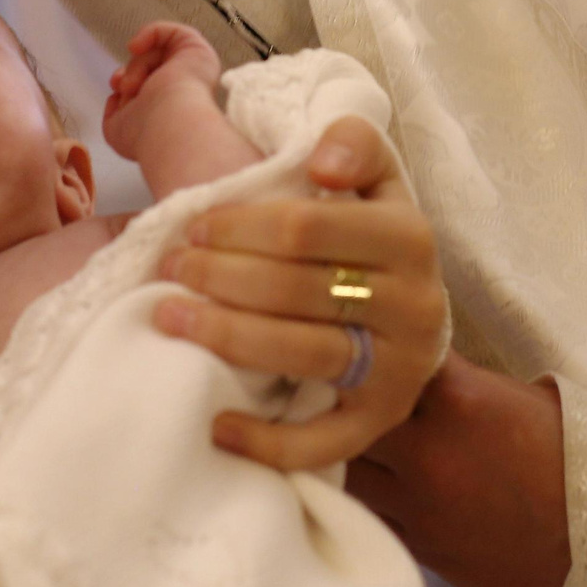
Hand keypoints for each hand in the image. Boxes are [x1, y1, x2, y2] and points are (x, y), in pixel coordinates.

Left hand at [101, 21, 223, 158]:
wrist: (168, 126)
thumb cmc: (145, 135)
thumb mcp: (117, 129)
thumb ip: (114, 113)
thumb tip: (115, 98)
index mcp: (172, 108)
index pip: (150, 85)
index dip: (128, 81)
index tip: (117, 90)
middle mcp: (186, 89)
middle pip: (152, 66)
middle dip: (131, 72)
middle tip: (125, 88)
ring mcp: (193, 69)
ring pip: (156, 53)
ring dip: (137, 65)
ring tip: (133, 84)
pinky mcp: (197, 50)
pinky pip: (169, 31)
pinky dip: (149, 34)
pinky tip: (135, 47)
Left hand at [153, 116, 444, 470]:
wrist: (412, 319)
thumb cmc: (369, 241)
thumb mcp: (374, 181)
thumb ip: (353, 144)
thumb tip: (321, 163)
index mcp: (410, 236)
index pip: (307, 228)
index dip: (239, 227)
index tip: (192, 228)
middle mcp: (416, 304)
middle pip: (296, 289)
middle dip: (220, 277)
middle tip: (170, 271)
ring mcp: (400, 369)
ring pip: (303, 355)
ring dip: (226, 337)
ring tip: (170, 319)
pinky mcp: (381, 421)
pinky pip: (323, 442)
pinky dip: (268, 440)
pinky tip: (217, 426)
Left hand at [348, 358, 570, 586]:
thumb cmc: (582, 462)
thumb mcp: (530, 398)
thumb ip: (468, 381)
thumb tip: (427, 367)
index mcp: (458, 399)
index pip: (386, 355)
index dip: (372, 348)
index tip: (365, 340)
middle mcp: (425, 450)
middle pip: (346, 411)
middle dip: (339, 397)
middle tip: (334, 386)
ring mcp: (417, 503)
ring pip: (343, 466)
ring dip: (340, 448)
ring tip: (338, 434)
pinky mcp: (418, 546)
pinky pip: (364, 513)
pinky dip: (356, 495)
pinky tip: (360, 482)